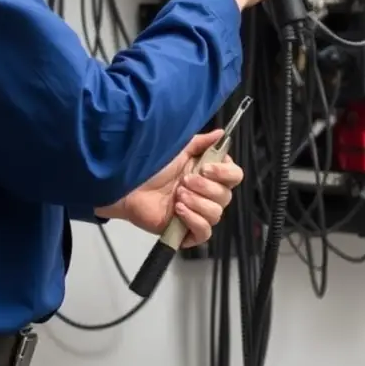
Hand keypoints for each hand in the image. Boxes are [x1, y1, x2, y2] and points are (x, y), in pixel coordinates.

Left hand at [96, 130, 243, 246]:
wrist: (130, 186)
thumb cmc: (154, 166)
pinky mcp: (187, 232)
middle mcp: (208, 195)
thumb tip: (221, 133)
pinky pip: (204, 232)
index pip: (234, 176)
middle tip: (184, 181)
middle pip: (226, 196)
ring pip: (216, 214)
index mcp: (209, 175)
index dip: (225, 172)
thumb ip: (201, 142)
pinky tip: (178, 210)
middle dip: (206, 187)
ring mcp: (198, 214)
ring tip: (178, 195)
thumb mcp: (179, 149)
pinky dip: (194, 220)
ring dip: (198, 202)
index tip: (207, 168)